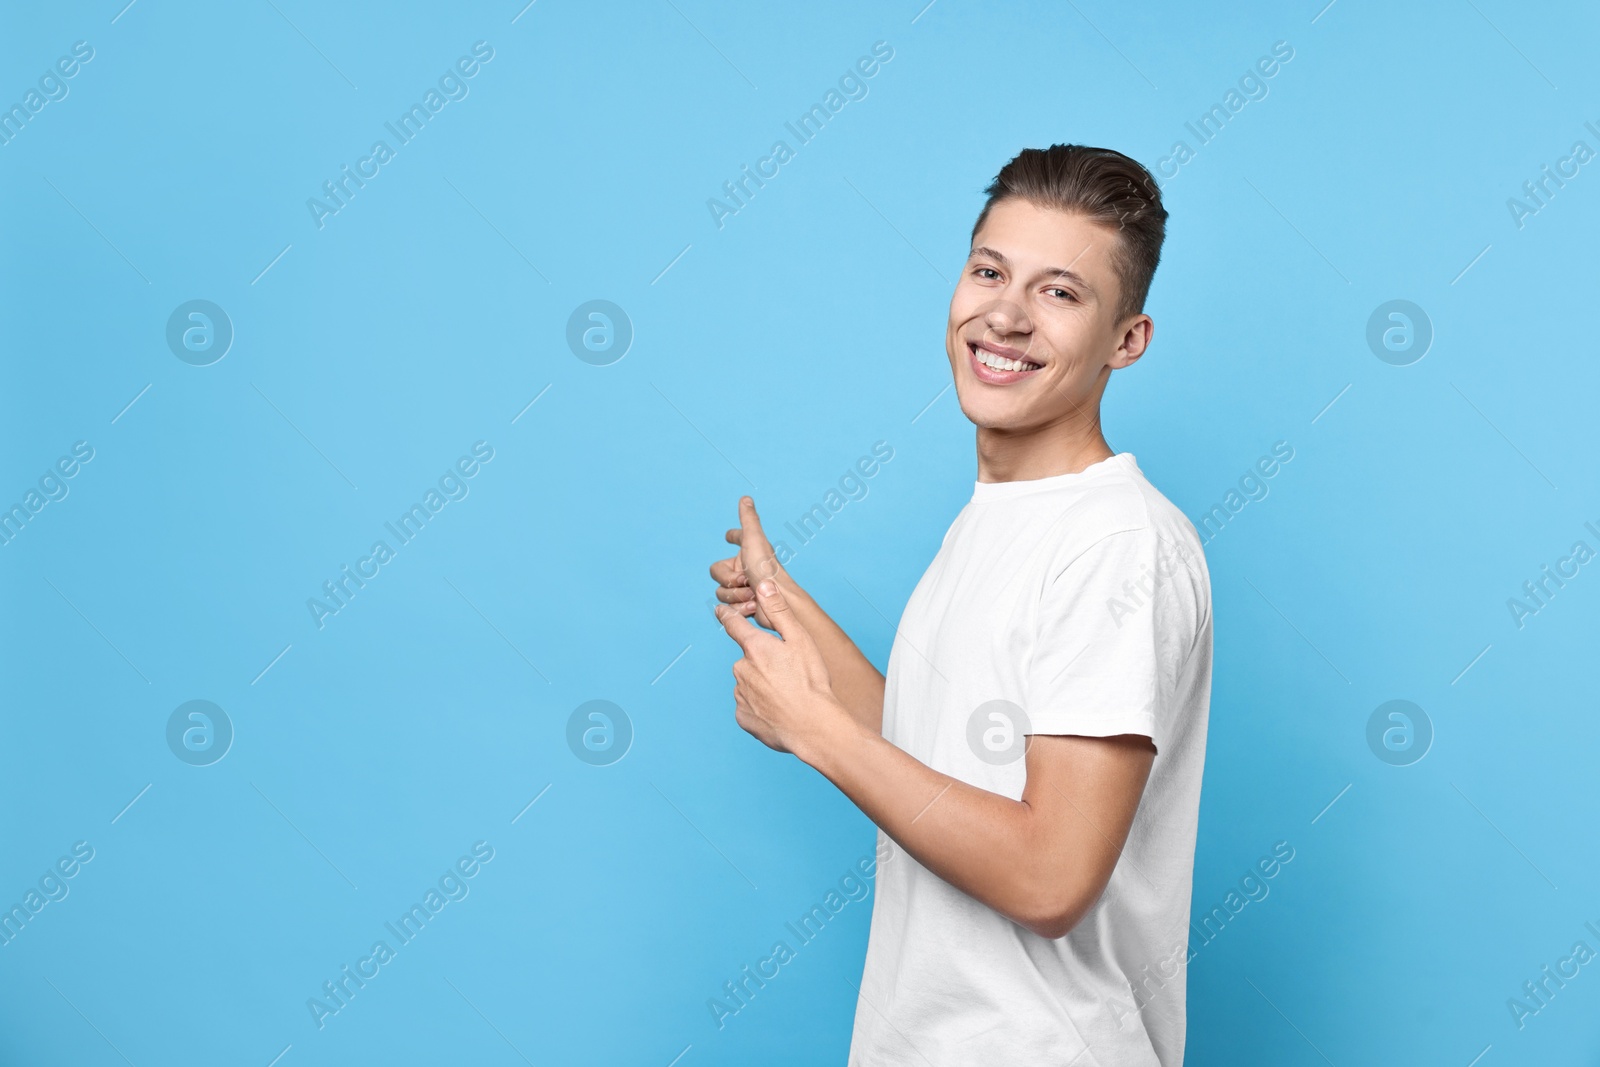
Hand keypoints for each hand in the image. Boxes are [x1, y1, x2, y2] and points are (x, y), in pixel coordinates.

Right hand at [709, 496, 791, 630]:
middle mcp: (746, 568)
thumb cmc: (767, 570)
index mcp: (748, 551)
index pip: (736, 539)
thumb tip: (746, 498)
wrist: (777, 602)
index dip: (734, 535)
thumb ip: (748, 520)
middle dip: (728, 580)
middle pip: (717, 574)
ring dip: (734, 595)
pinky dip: (739, 608)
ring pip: (721, 593)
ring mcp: (744, 588)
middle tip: (744, 579)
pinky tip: (752, 606)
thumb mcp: (754, 541)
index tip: (730, 535)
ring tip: (751, 595)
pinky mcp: (745, 607)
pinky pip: (729, 608)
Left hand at [716, 578, 848, 756]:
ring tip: (787, 696)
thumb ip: (779, 611)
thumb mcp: (800, 640)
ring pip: (749, 684)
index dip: (727, 616)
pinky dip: (761, 707)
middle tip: (789, 675)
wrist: (813, 726)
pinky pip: (749, 707)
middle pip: (748, 659)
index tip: (720, 611)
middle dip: (763, 663)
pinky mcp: (743, 717)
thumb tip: (763, 584)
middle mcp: (741, 669)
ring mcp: (740, 695)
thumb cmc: (811, 682)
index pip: (733, 625)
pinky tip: (779, 711)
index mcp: (755, 648)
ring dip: (763, 686)